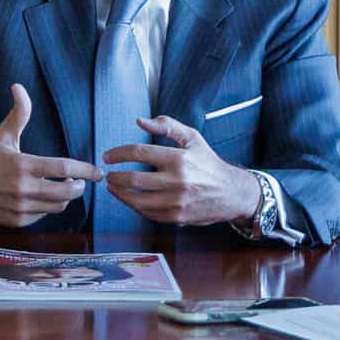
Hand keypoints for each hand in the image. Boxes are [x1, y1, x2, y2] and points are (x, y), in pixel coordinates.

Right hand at [0, 84, 105, 226]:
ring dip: (66, 197)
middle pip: (67, 192)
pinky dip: (48, 206)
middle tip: (81, 180)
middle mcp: (24, 189)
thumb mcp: (1, 137)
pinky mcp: (18, 221)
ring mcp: (21, 208)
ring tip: (64, 187)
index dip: (85, 170)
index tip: (97, 171)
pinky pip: (43, 215)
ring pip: (58, 206)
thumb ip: (18, 114)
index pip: (64, 168)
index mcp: (23, 166)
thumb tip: (19, 87)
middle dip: (80, 186)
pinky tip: (44, 197)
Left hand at [101, 115, 262, 226]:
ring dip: (120, 194)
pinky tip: (130, 199)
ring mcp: (177, 202)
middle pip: (134, 179)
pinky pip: (148, 214)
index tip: (107, 156)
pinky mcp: (177, 217)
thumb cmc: (208, 163)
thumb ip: (167, 126)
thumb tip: (140, 121)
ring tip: (113, 188)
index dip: (118, 154)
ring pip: (138, 200)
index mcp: (179, 158)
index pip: (139, 153)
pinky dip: (135, 207)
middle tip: (107, 175)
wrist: (231, 193)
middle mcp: (177, 181)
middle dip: (115, 177)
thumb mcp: (192, 138)